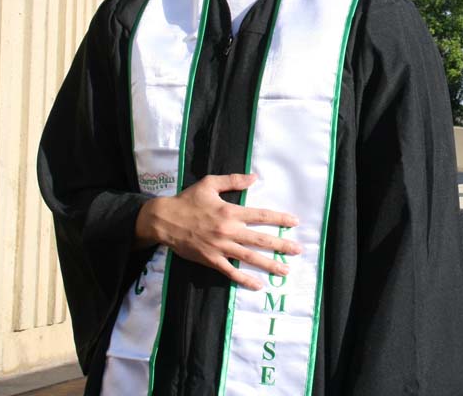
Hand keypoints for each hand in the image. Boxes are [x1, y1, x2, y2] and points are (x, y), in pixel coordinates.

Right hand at [135, 173, 300, 289]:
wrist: (164, 220)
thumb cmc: (187, 200)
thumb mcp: (209, 184)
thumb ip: (233, 180)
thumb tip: (255, 177)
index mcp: (230, 212)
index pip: (261, 215)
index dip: (279, 218)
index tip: (294, 222)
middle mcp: (229, 231)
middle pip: (261, 239)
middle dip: (282, 245)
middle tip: (298, 250)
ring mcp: (220, 247)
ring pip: (250, 257)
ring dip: (269, 264)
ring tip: (285, 270)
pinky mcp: (211, 260)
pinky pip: (231, 271)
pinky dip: (244, 279)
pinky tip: (258, 285)